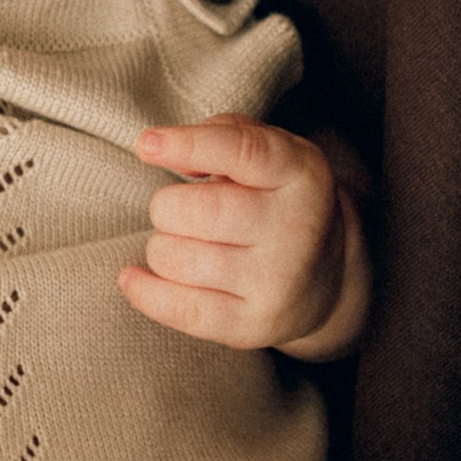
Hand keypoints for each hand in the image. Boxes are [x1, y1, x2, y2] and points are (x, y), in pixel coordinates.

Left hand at [121, 118, 369, 358]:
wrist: (327, 279)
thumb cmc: (277, 201)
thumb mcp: (270, 154)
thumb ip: (222, 135)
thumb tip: (161, 148)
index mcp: (301, 175)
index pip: (242, 151)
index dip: (189, 145)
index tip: (147, 145)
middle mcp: (296, 228)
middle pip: (198, 210)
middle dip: (168, 206)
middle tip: (179, 211)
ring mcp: (276, 282)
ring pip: (178, 258)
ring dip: (162, 247)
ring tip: (182, 244)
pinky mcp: (253, 325)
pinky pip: (180, 309)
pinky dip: (144, 291)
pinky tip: (133, 277)